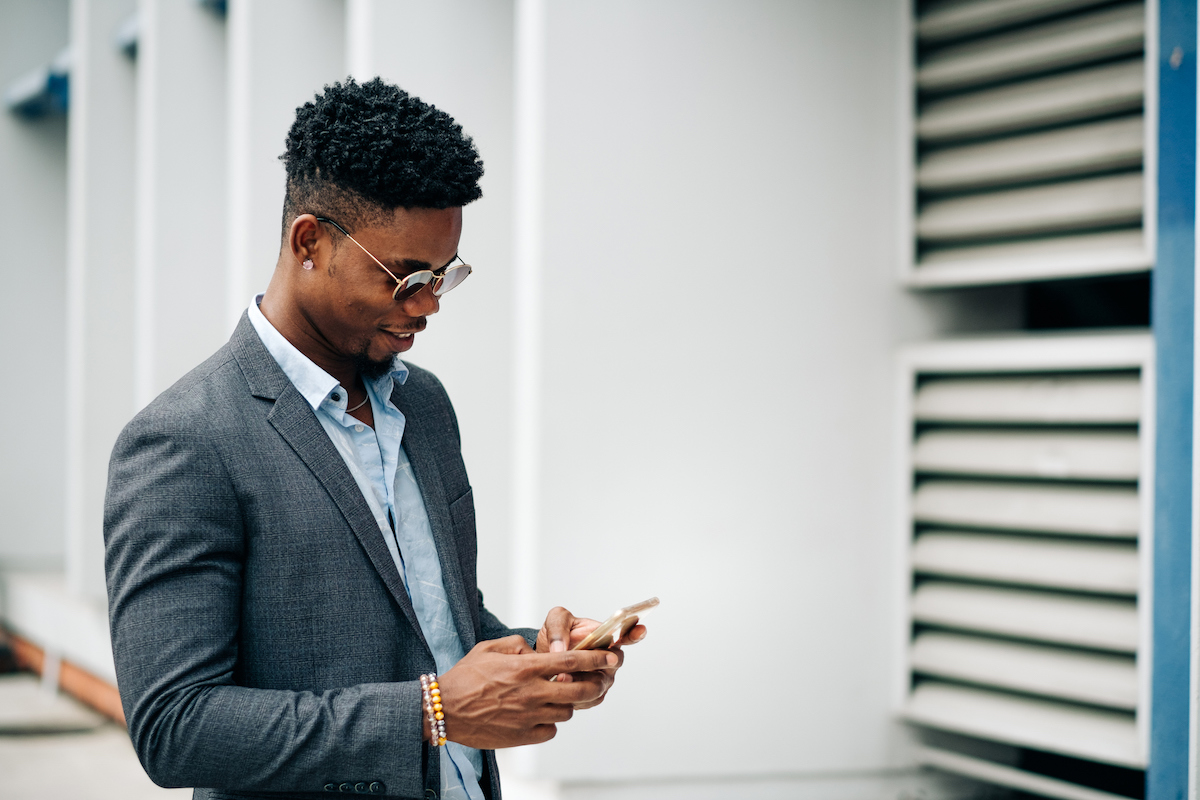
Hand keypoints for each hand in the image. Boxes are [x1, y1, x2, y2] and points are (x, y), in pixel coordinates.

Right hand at [435, 635, 618, 748]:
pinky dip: (550, 723)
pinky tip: (540, 716)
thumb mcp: (490, 648)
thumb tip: (534, 649)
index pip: (570, 662)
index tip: (611, 657)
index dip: (595, 659)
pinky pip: (550, 731)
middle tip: (599, 681)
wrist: (443, 711)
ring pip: (566, 713)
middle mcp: (530, 693)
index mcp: (524, 668)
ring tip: (559, 698)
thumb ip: (517, 645)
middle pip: (579, 691)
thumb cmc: (464, 677)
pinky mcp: (522, 737)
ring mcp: (528, 717)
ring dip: (568, 705)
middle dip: (595, 685)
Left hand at [535, 607, 646, 707]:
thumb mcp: (556, 620)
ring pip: (600, 683)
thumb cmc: (556, 635)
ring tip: (560, 677)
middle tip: (579, 660)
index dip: (634, 633)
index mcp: (605, 636)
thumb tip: (561, 650)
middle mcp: (609, 658)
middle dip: (598, 661)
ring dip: (581, 681)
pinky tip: (562, 689)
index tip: (640, 629)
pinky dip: (575, 696)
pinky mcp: (593, 696)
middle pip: (614, 661)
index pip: (626, 634)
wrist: (542, 658)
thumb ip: (559, 629)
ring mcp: (603, 678)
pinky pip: (590, 699)